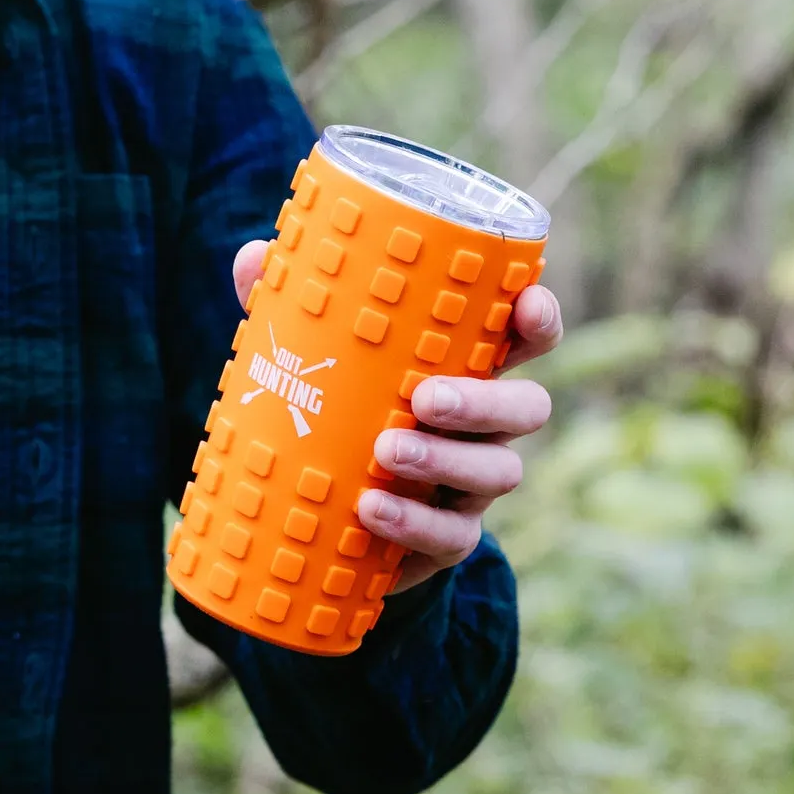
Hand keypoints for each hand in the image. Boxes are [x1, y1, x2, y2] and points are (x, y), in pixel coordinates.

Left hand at [231, 239, 559, 593]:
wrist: (321, 515)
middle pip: (527, 407)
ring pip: (499, 471)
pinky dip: (414, 523)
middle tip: (425, 399)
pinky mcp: (446, 536)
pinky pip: (454, 535)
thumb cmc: (333, 409)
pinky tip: (372, 510)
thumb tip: (254, 257)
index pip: (525, 339)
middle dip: (486, 401)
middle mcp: (482, 425)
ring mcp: (470, 484)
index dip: (539, 320)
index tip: (526, 306)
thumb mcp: (312, 357)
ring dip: (446, 461)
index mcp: (464, 367)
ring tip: (386, 452)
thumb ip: (289, 307)